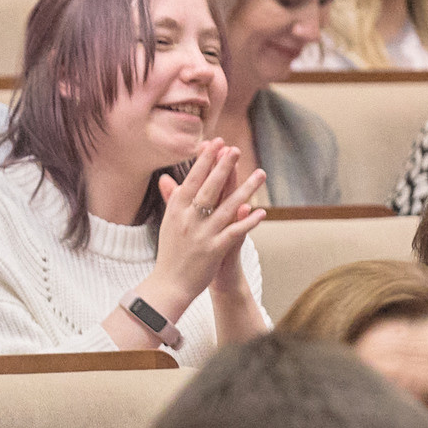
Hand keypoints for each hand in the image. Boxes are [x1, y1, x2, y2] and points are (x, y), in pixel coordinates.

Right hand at [147, 141, 266, 306]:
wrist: (168, 285)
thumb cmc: (171, 252)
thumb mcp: (169, 223)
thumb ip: (172, 199)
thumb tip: (165, 177)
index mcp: (176, 210)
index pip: (192, 179)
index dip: (205, 161)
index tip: (216, 143)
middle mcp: (188, 219)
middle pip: (208, 188)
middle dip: (223, 167)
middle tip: (236, 149)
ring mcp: (201, 234)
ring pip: (226, 207)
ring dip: (246, 189)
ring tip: (260, 174)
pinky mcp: (214, 250)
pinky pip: (234, 232)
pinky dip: (248, 221)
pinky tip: (262, 211)